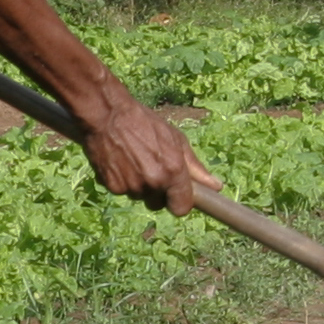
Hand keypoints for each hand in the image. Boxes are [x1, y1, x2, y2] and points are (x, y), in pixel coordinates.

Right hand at [79, 91, 218, 214]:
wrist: (106, 115)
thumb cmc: (144, 123)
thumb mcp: (175, 139)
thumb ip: (195, 167)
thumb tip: (217, 186)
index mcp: (173, 171)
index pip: (181, 208)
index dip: (180, 202)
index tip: (177, 195)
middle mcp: (153, 182)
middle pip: (158, 204)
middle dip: (157, 192)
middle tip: (152, 168)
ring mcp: (131, 186)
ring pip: (139, 196)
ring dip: (139, 185)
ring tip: (133, 159)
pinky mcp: (112, 186)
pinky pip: (122, 191)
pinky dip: (122, 181)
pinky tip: (120, 161)